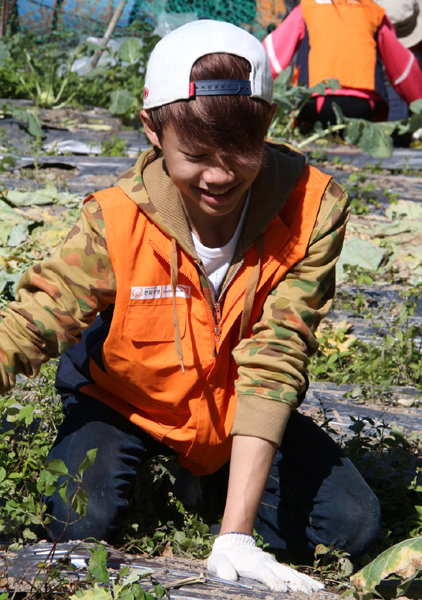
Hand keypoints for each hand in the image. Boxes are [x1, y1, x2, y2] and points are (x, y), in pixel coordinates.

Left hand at [207, 533, 323, 592]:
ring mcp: (273, 565)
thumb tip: (229, 576)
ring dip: (304, 581)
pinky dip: (305, 579)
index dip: (272, 581)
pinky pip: (292, 574)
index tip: (282, 590)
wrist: (232, 544)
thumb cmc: (224, 557)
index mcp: (253, 564)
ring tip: (316, 589)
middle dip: (295, 582)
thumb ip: (223, 568)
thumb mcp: (218, 562)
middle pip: (283, 573)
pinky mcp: (276, 567)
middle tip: (307, 592)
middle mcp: (266, 563)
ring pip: (291, 573)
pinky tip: (316, 586)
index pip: (265, 573)